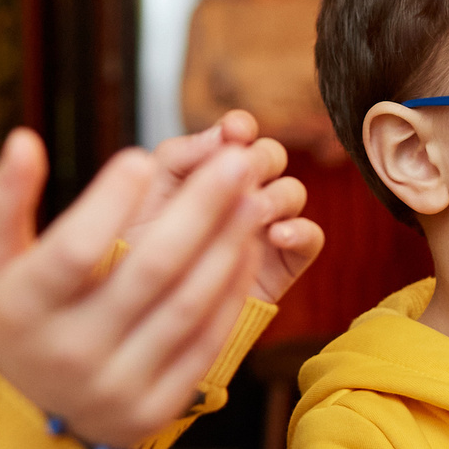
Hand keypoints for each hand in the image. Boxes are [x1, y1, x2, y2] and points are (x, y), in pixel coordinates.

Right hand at [0, 129, 265, 448]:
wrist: (26, 418)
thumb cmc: (15, 317)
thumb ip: (2, 202)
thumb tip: (24, 140)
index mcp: (22, 312)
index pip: (75, 251)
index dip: (110, 201)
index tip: (143, 156)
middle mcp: (69, 354)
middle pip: (150, 270)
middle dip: (202, 208)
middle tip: (237, 160)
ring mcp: (115, 387)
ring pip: (188, 305)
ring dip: (228, 245)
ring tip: (252, 195)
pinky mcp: (155, 410)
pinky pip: (205, 342)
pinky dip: (231, 292)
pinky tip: (246, 248)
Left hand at [144, 112, 324, 304]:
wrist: (144, 320)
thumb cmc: (137, 256)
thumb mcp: (143, 200)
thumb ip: (176, 159)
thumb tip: (220, 134)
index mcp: (207, 170)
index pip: (236, 136)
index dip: (241, 127)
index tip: (234, 131)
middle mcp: (240, 193)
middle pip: (270, 156)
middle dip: (261, 157)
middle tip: (246, 170)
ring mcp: (265, 227)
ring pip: (292, 192)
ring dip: (278, 193)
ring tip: (258, 209)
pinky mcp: (283, 264)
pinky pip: (311, 238)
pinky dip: (301, 230)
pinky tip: (277, 235)